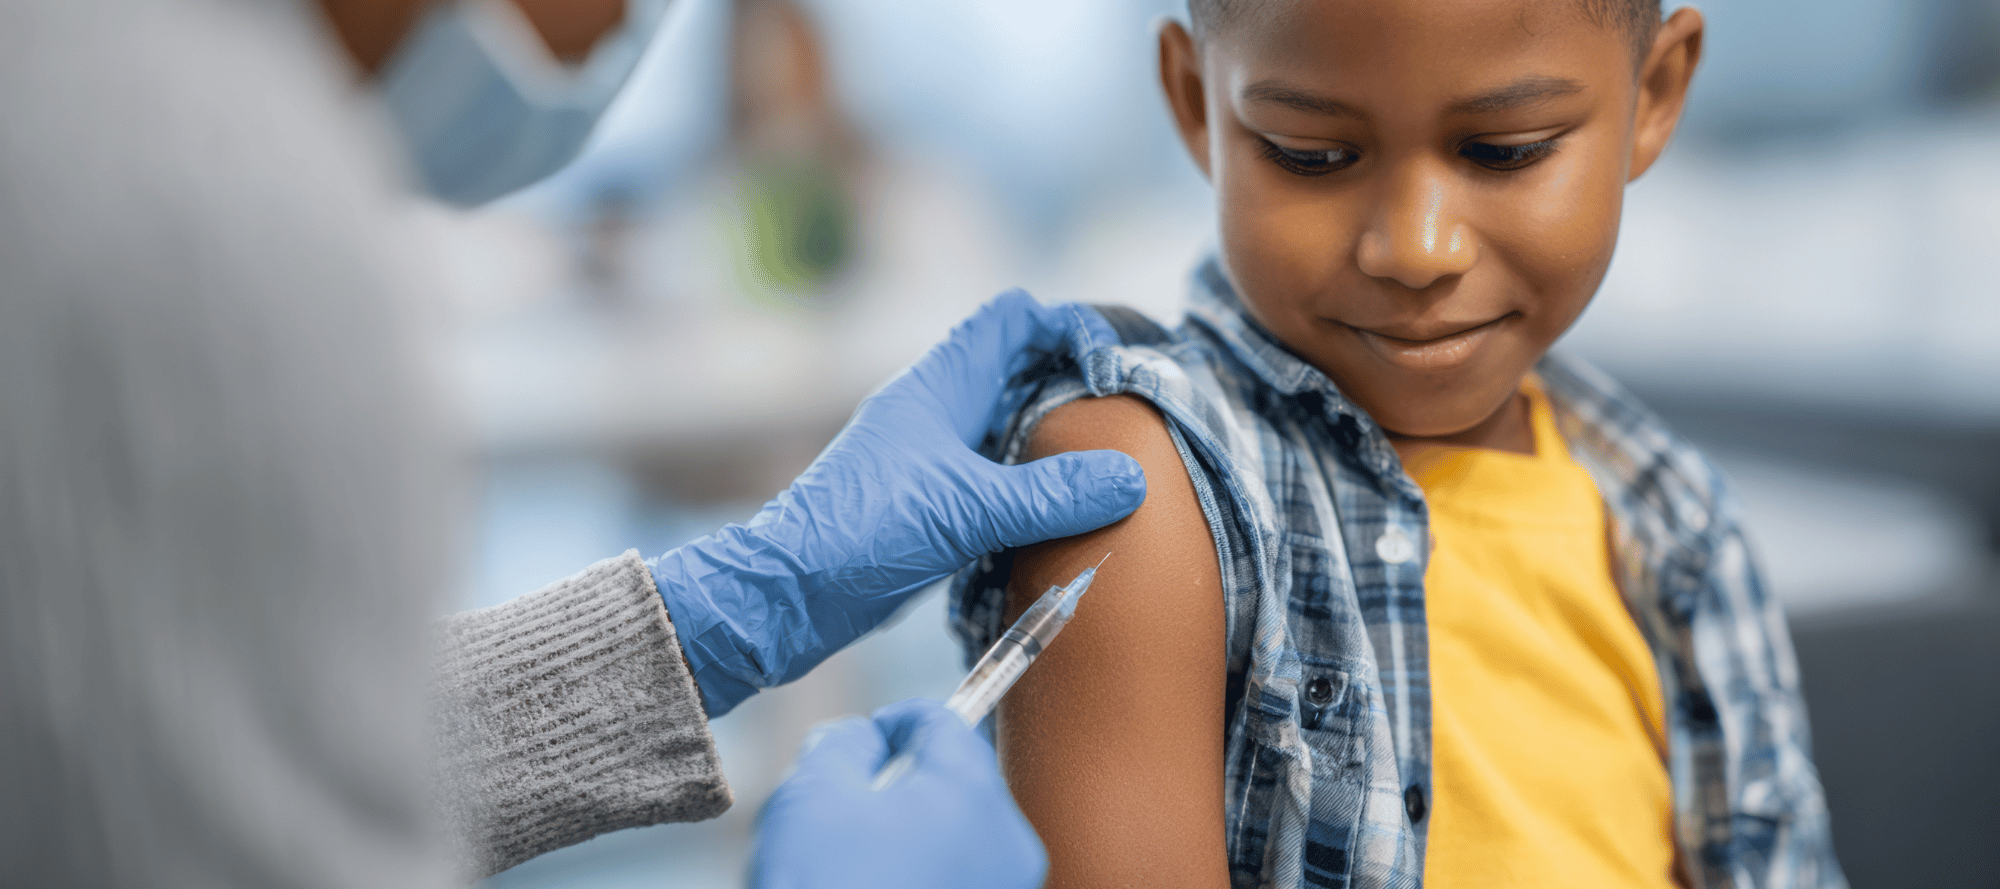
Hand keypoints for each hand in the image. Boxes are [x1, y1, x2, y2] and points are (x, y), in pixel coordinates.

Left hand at [651, 291, 1144, 714]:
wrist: (784, 596)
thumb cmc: (862, 535)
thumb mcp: (969, 511)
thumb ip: (1051, 494)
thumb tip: (1130, 478)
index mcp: (940, 384)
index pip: (1014, 318)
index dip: (1070, 326)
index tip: (1114, 368)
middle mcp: (935, 409)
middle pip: (1018, 367)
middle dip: (1073, 383)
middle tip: (1128, 419)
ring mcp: (929, 455)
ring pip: (1006, 422)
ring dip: (1054, 436)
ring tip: (1107, 468)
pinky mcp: (927, 501)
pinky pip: (993, 473)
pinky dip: (1030, 482)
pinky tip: (1060, 516)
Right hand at [751, 699, 1045, 888]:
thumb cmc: (822, 888)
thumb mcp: (811, 794)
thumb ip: (842, 744)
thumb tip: (861, 741)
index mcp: (973, 795)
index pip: (942, 724)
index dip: (896, 721)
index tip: (866, 737)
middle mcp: (1007, 845)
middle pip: (954, 783)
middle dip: (901, 784)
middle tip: (846, 805)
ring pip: (955, 836)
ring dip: (908, 833)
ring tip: (848, 861)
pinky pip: (956, 879)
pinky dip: (918, 876)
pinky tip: (868, 886)